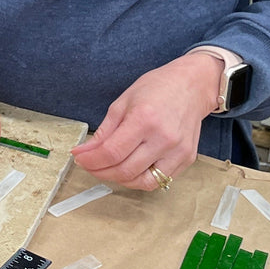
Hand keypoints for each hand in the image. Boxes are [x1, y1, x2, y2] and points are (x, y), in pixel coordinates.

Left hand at [72, 52, 222, 189]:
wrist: (190, 86)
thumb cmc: (156, 88)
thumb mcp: (122, 102)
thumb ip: (104, 131)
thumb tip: (84, 152)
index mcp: (144, 119)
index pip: (112, 152)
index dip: (91, 160)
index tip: (79, 158)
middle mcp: (164, 138)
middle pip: (125, 170)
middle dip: (100, 172)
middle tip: (90, 165)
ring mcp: (178, 151)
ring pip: (142, 182)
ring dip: (120, 180)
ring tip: (108, 168)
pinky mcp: (187, 159)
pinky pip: (159, 181)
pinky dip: (140, 179)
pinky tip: (130, 168)